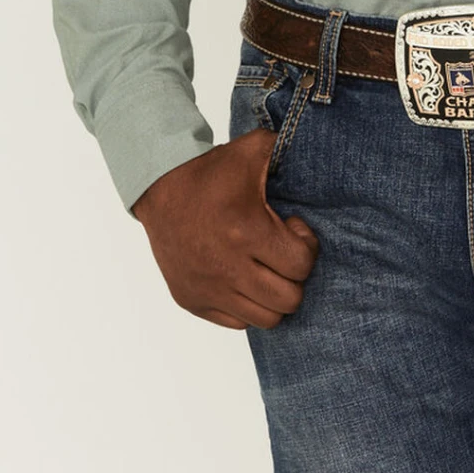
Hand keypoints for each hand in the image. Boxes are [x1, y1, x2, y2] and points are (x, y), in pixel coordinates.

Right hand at [131, 127, 319, 330]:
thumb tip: (314, 154)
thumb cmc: (210, 172)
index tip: (293, 229)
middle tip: (284, 253)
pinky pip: (237, 322)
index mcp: (246, 231)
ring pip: (266, 319)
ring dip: (274, 296)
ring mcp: (208, 288)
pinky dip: (247, 306)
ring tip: (267, 268)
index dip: (306, 247)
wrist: (159, 188)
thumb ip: (287, 149)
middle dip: (295, 276)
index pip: (301, 265)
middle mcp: (227, 267)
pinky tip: (244, 278)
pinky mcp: (193, 300)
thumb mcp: (252, 150)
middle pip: (288, 300)